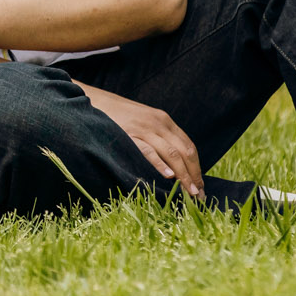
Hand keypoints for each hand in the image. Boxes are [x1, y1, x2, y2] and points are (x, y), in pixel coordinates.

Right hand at [76, 82, 203, 199]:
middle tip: (199, 195)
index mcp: (164, 120)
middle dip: (194, 175)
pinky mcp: (130, 135)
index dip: (197, 168)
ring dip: (183, 175)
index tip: (200, 186)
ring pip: (172, 154)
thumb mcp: (145, 121)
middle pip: (184, 152)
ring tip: (189, 192)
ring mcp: (145, 129)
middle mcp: (159, 123)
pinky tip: (169, 176)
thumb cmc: (120, 116)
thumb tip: (174, 162)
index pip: (188, 147)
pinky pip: (149, 151)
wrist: (95, 100)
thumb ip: (159, 136)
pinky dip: (160, 164)